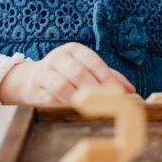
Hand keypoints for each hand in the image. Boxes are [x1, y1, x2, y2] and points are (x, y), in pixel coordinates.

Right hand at [0, 42, 135, 104]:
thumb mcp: (87, 69)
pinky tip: (72, 111)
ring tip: (89, 108)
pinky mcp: (35, 89)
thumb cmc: (67, 74)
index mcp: (74, 50)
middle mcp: (58, 58)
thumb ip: (109, 76)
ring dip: (77, 99)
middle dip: (93, 90)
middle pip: (78, 73)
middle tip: (105, 104)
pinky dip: (62, 106)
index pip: (93, 62)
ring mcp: (44, 72)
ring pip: (62, 86)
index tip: (118, 94)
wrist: (32, 79)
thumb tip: (130, 91)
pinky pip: (49, 99)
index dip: (107, 78)